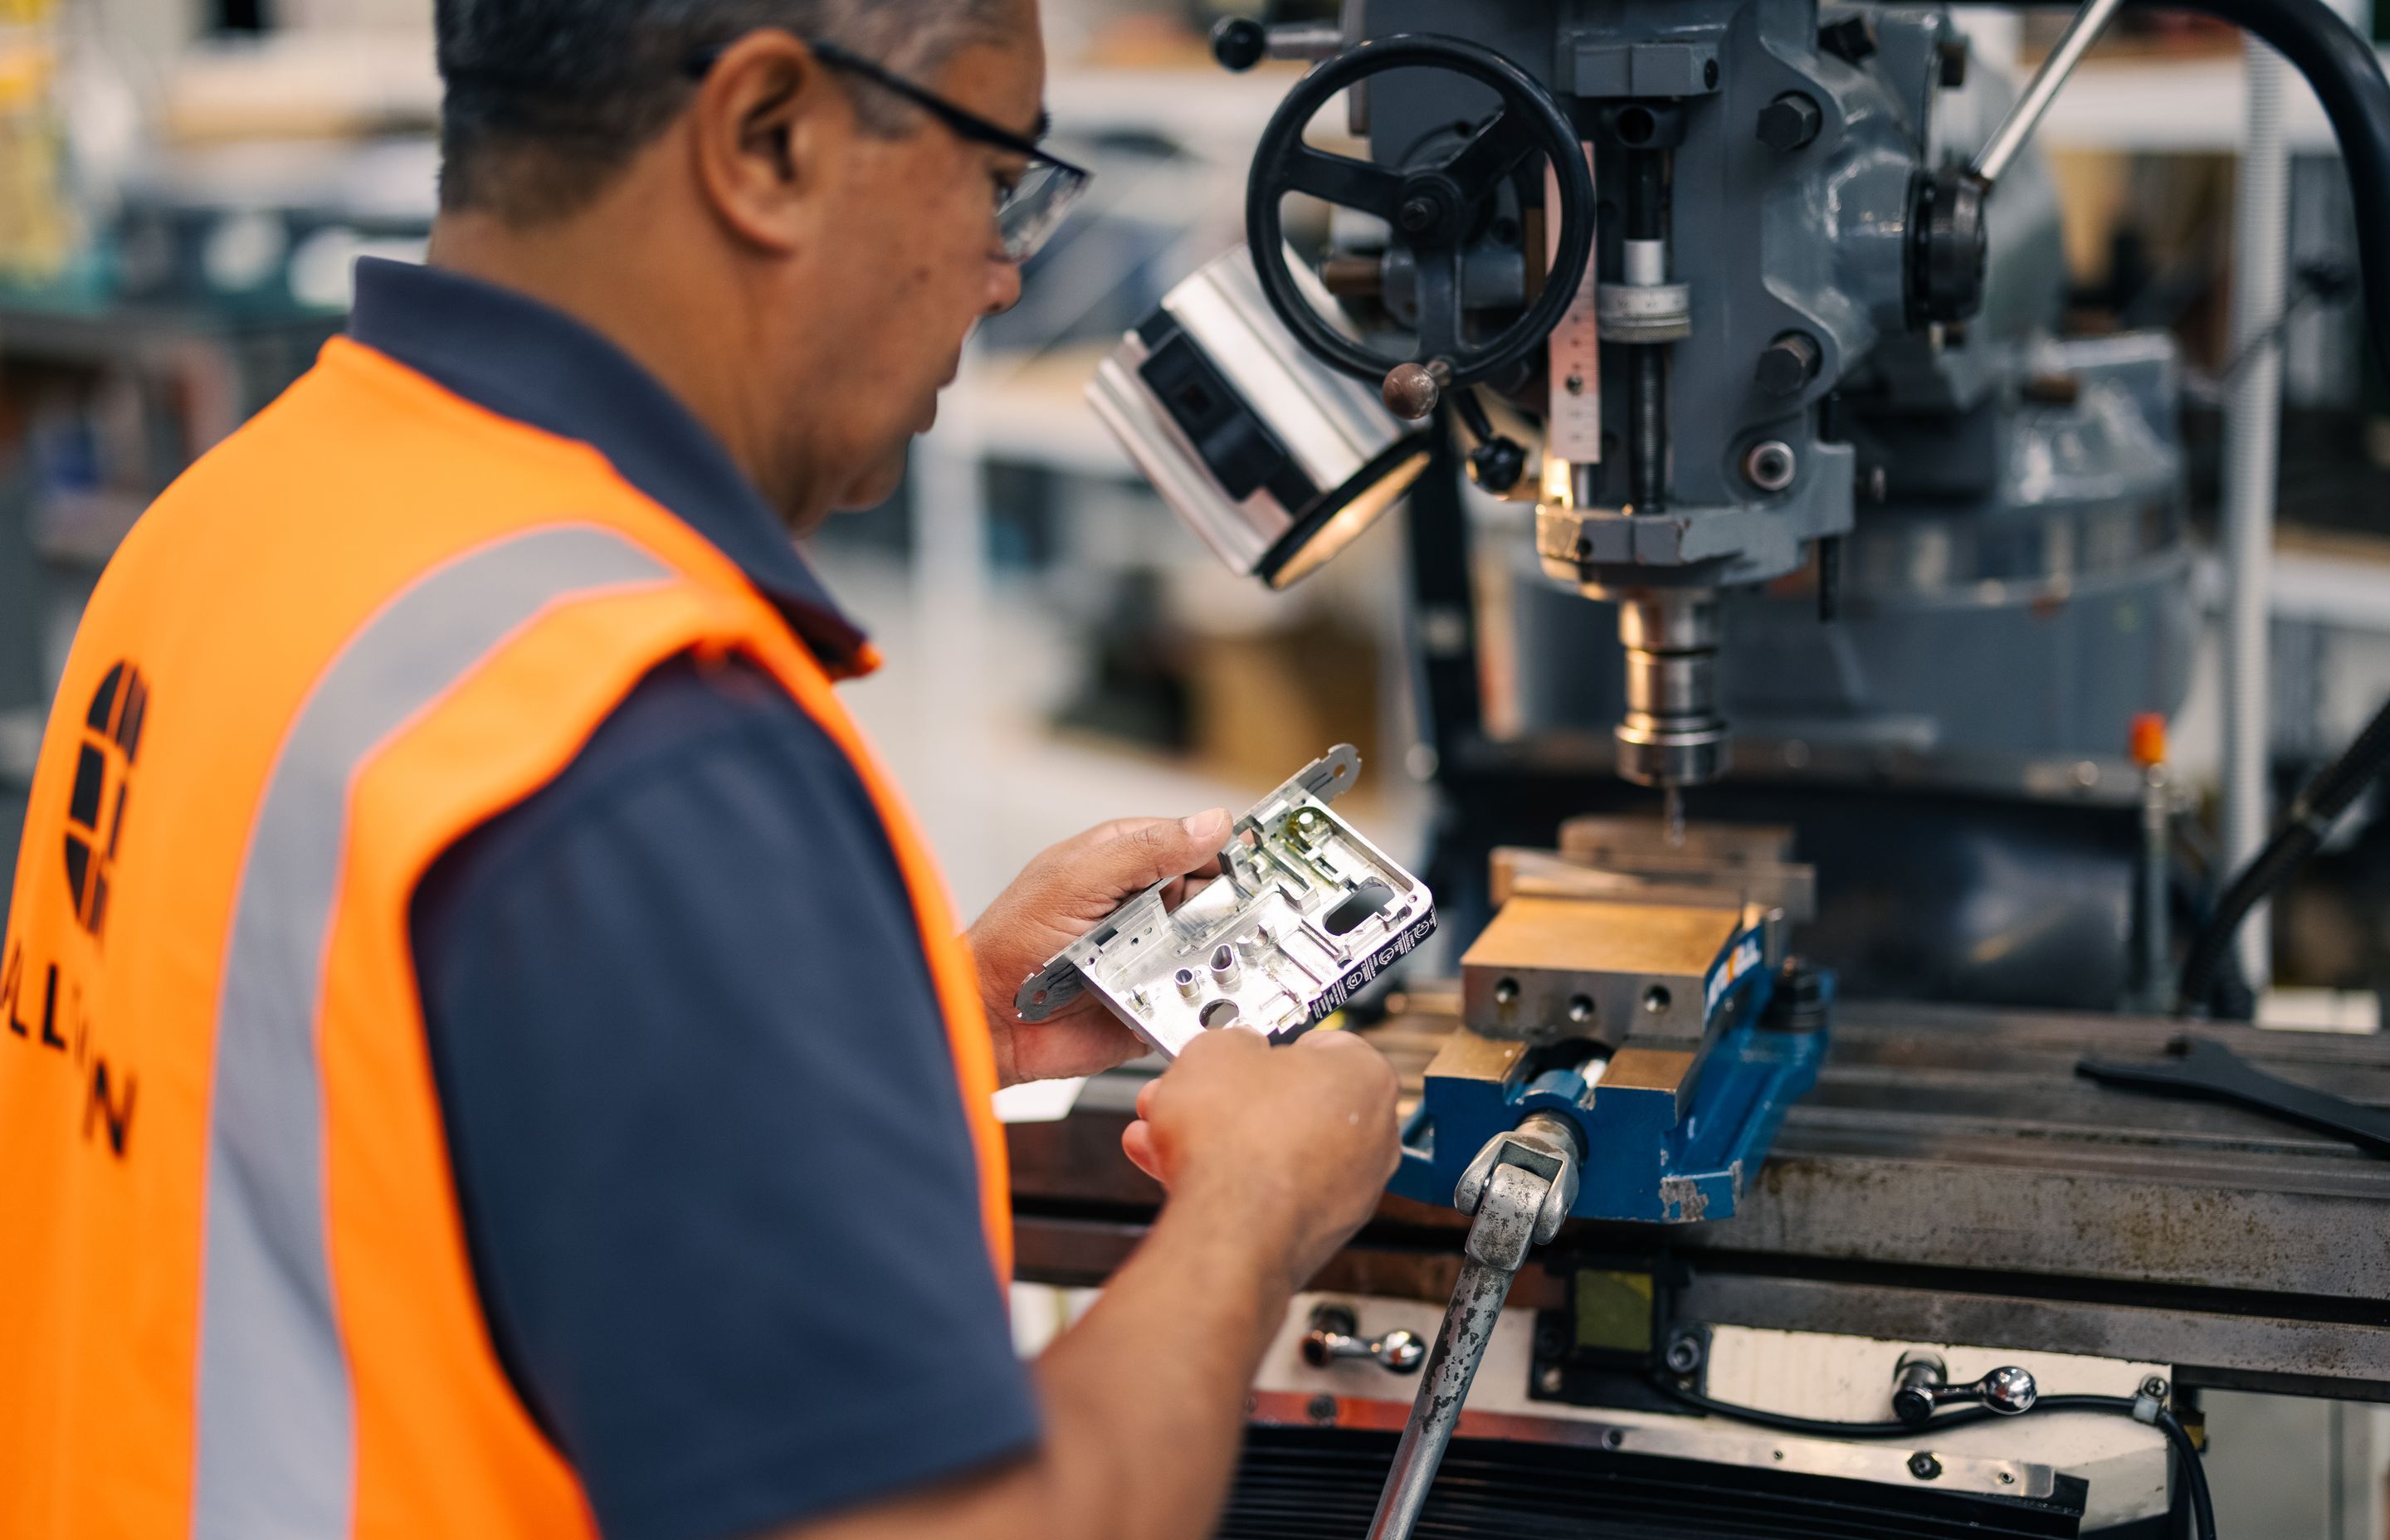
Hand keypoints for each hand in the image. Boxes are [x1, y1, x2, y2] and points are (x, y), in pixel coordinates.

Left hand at [969, 810, 1232, 1086]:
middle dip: (1232, 909)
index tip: (1262, 860)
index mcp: (1124, 864)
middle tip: (1251, 916)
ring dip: (1218, 956)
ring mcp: (1150, 956)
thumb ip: (1145, 850)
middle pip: (1212, 900)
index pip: (1193, 846)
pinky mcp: (1154, 1003)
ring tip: (1213, 959)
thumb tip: (1209, 824)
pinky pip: (1195, 1000)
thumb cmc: (1012, 943)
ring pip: (1211, 951)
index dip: (1227, 853)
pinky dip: (1205, 999)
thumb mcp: (1078, 878)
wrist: (989, 1021)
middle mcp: (1142, 909)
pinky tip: (1205, 995)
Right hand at [1121, 1028, 1400, 1291]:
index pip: (1320, 1044)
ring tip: (1166, 1132)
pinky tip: (1175, 1170)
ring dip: (1219, 1138)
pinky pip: (1268, 1192)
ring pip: (1273, 1150)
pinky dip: (1228, 1181)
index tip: (1237, 1051)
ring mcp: (1348, 1191)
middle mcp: (1372, 1137)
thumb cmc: (1238, 1142)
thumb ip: (1233, 1042)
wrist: (1226, 1233)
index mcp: (1366, 1077)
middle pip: (1290, 1102)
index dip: (1265, 1045)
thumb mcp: (1215, 1049)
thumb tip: (1232, 1053)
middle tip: (1193, 1091)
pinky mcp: (1316, 1232)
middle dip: (1231, 1097)